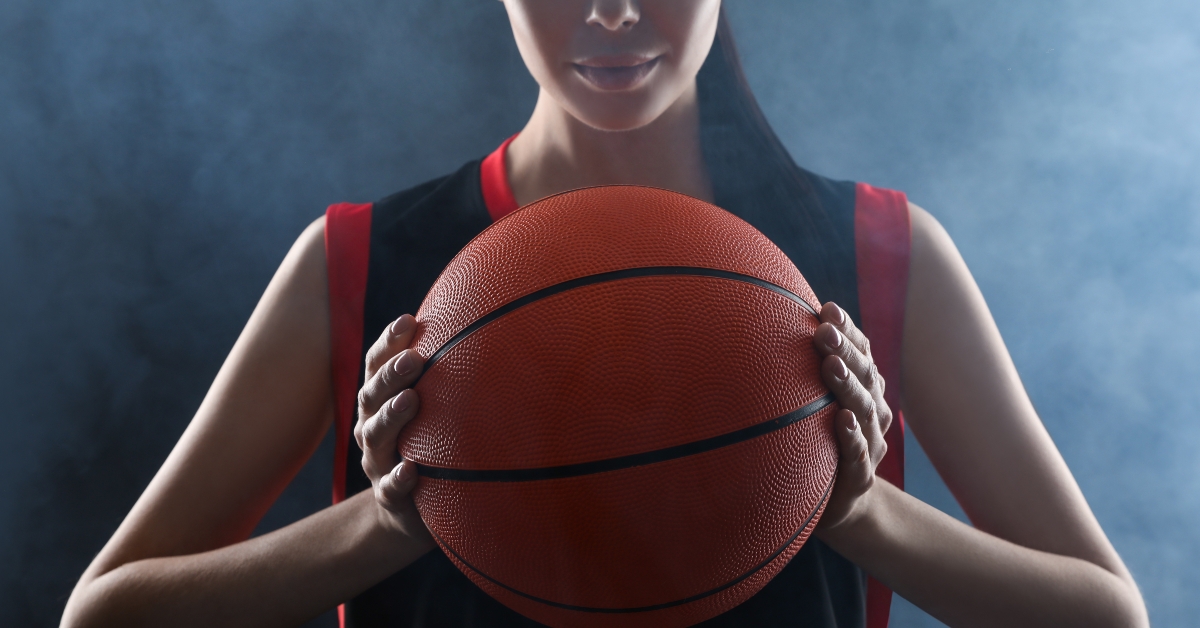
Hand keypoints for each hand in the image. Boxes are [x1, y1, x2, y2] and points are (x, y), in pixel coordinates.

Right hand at [354, 313, 429, 539]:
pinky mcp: (388, 495)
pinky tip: (410, 470)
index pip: (377, 365)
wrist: (408, 512)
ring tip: (410, 400)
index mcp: (380, 402)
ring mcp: (377, 461)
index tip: (409, 320)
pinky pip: (389, 487)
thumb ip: (447, 380)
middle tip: (414, 359)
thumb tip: (492, 330)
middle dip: (391, 375)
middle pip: (371, 396)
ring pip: (375, 436)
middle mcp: (371, 427)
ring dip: (391, 417)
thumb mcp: (432, 413)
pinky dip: (398, 478)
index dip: (388, 342)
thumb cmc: (427, 446)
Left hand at [811, 302, 892, 534]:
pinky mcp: (860, 478)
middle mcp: (871, 413)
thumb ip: (796, 375)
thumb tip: (756, 327)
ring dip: (848, 385)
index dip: (848, 331)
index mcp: (861, 391)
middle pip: (865, 375)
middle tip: (823, 330)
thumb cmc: (816, 444)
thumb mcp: (807, 408)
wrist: (836, 505)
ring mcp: (870, 445)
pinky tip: (843, 420)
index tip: (827, 308)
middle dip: (846, 350)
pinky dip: (852, 437)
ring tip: (831, 364)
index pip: (861, 354)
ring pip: (865, 410)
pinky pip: (858, 455)